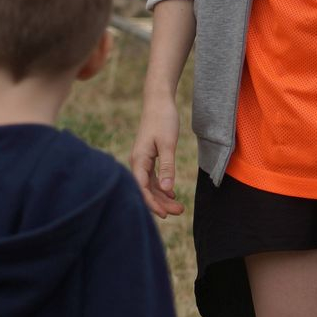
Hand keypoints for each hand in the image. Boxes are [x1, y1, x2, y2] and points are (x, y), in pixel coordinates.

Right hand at [130, 96, 184, 218]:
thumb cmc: (163, 120)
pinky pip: (153, 177)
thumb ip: (167, 167)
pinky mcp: (148, 157)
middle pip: (146, 189)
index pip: (142, 188)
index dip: (152, 203)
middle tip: (180, 212)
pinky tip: (172, 195)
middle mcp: (137, 162)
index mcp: (138, 160)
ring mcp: (142, 160)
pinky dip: (162, 187)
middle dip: (161, 203)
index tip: (165, 215)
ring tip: (179, 207)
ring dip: (163, 197)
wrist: (159, 101)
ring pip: (150, 185)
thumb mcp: (168, 144)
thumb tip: (166, 190)